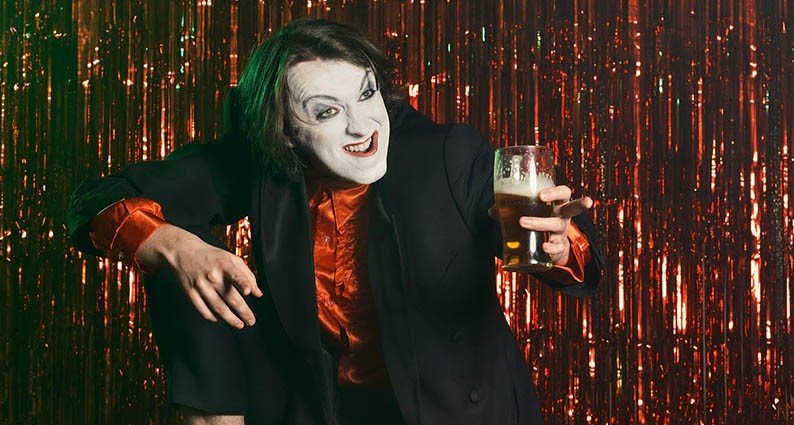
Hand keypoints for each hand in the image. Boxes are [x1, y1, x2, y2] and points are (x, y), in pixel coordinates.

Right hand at [136, 224, 262, 328]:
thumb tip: (257, 293)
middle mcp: (212, 276)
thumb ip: (247, 275)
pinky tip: (221, 319)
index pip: (234, 274)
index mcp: (223, 264)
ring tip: (239, 324)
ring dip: (230, 319)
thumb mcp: (231, 258)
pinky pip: (204, 310)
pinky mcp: (190, 293)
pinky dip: (213, 317)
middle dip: (243, 312)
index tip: (248, 292)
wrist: (183, 252)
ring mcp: (200, 286)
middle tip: (251, 321)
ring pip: (218, 308)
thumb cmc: (210, 255)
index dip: (242, 282)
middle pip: (230, 298)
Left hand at [490, 185, 593, 265]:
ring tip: (523, 222)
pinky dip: (551, 247)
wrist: (545, 246)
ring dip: (540, 223)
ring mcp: (561, 232)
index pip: (563, 192)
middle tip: (557, 201)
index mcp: (556, 203)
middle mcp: (562, 216)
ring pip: (558, 226)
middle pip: (573, 207)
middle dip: (578, 204)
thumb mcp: (526, 212)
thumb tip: (492, 211)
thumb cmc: (537, 220)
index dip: (555, 192)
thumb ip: (509, 208)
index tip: (541, 195)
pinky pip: (558, 247)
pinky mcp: (558, 247)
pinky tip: (544, 247)